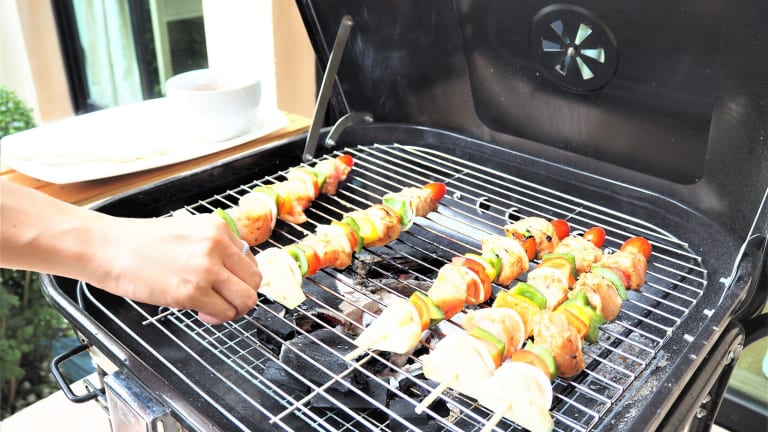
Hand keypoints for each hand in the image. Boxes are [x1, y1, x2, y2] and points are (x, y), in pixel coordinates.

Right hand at [88, 213, 260, 323]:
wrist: (107, 247)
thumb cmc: (138, 242)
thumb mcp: (186, 231)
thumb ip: (212, 246)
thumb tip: (231, 271)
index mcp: (217, 228)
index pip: (251, 259)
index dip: (242, 277)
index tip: (230, 285)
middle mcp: (216, 246)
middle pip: (255, 280)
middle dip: (244, 295)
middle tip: (227, 302)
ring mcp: (206, 269)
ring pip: (246, 299)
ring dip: (235, 310)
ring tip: (214, 309)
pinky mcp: (191, 292)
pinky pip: (224, 313)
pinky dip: (217, 318)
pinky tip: (201, 313)